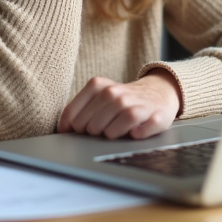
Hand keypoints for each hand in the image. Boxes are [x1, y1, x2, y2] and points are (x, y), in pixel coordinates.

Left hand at [57, 71, 180, 139]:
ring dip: (109, 135)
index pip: (73, 115)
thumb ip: (79, 109)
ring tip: (114, 133)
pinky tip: (134, 133)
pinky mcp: (155, 116)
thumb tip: (63, 130)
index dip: (70, 129)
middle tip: (99, 132)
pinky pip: (140, 130)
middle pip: (91, 125)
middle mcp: (116, 93)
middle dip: (91, 134)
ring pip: (112, 129)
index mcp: (99, 85)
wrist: (158, 92)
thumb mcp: (100, 96)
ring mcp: (136, 104)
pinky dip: (136, 134)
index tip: (73, 133)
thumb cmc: (123, 100)